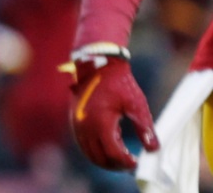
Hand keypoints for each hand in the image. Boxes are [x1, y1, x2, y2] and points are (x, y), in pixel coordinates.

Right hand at [69, 54, 158, 168]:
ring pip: (88, 152)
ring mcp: (77, 124)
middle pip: (98, 157)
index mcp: (100, 122)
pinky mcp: (75, 121)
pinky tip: (109, 143)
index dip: (125, 161)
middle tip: (130, 163)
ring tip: (120, 156)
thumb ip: (145, 128)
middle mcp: (85, 126)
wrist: (98, 65)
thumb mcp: (137, 104)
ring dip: (104, 159)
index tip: (136, 162)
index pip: (112, 153)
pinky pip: (83, 143)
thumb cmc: (119, 83)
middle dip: (115, 164)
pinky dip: (95, 150)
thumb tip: (153, 149)